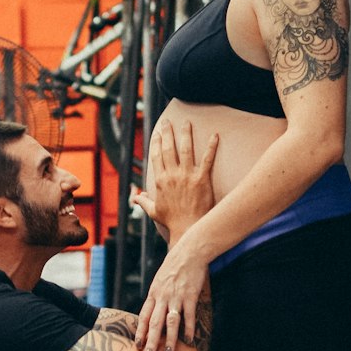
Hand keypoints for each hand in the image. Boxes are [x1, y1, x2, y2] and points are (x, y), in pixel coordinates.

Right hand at [131, 120, 217, 236]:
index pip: (157, 156)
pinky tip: (215, 135)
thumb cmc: (172, 221)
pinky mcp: (202, 179)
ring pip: (185, 149)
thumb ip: (143, 201)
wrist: (188, 228)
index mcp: (160, 180)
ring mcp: (187, 176)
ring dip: (186, 134)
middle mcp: (172, 175)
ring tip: (187, 122)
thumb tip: (135, 197)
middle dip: (168, 133)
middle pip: (169, 148)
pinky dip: (211, 147)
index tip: (158, 132)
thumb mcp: (153, 211)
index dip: (157, 142)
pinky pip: (207, 159)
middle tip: (168, 121)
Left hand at [134, 233, 210, 350]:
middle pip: (154, 322)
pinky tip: (189, 340)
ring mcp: (176, 297)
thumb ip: (157, 296)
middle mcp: (162, 297)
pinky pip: (189, 316)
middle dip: (151, 341)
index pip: (144, 316)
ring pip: (170, 322)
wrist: (189, 252)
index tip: (137, 345)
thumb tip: (153, 311)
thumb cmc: (174, 266)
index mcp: (153, 293)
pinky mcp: (190, 296)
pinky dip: (189, 329)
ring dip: (169, 339)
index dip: (140, 332)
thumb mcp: (160, 280)